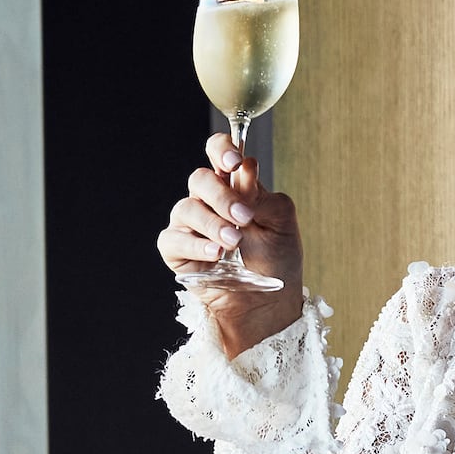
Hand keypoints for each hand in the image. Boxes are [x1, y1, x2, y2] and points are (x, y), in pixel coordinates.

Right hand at [154, 134, 305, 354]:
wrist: (268, 303)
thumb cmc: (277, 260)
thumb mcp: (281, 223)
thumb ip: (263, 195)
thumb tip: (244, 170)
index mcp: (234, 186)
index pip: (218, 153)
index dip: (221, 150)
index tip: (233, 162)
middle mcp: (207, 201)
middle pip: (200, 179)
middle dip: (221, 195)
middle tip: (243, 216)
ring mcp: (189, 226)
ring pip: (186, 208)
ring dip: (212, 223)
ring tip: (234, 241)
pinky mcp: (176, 251)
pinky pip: (173, 239)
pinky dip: (195, 245)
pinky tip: (215, 253)